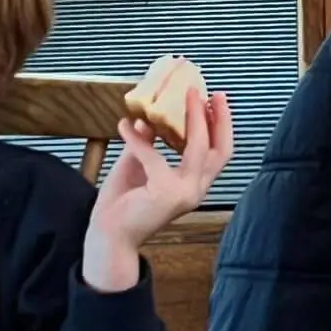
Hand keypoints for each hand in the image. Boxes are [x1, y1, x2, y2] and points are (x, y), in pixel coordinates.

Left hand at [81, 86, 233, 292]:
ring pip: (199, 147)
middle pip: (220, 149)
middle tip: (212, 93)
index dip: (221, 126)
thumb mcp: (138, 165)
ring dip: (194, 117)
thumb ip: (148, 144)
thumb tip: (150, 118)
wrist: (108, 237)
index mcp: (193, 185)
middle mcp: (195, 190)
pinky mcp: (164, 192)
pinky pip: (153, 155)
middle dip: (219, 118)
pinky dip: (137, 138)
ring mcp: (183, 193)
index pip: (219, 153)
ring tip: (185, 95)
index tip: (215, 100)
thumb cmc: (123, 206)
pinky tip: (123, 125)